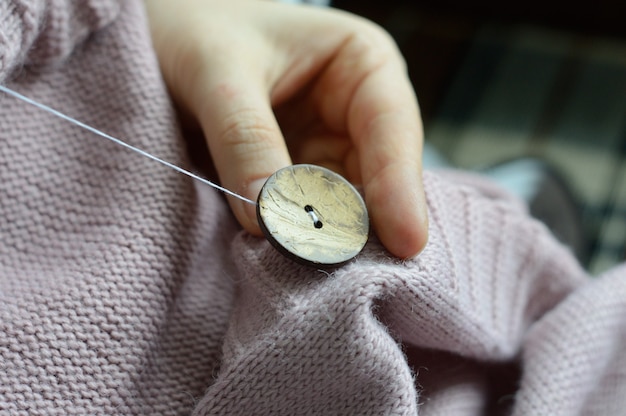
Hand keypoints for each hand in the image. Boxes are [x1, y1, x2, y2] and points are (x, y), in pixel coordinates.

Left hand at [144, 0, 427, 257]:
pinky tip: (293, 262)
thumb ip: (245, 138)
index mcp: (360, 63)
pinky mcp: (294, 177)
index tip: (406, 241)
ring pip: (342, 204)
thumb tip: (271, 216)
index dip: (400, 186)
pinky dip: (297, 238)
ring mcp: (324, 148)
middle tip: (360, 276)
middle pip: (375, 177)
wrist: (157, 33)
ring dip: (328, 239)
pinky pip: (304, 214)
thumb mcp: (217, 71)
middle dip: (363, 224)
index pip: (391, 128)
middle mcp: (352, 112)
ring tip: (324, 277)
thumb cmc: (195, 26)